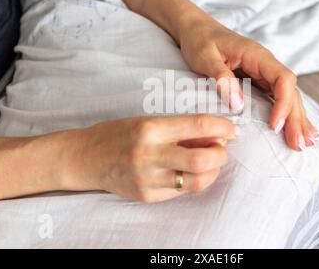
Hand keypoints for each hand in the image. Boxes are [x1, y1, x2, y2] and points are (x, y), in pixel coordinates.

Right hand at [64, 115, 235, 202]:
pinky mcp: (147, 196)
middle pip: (202, 159)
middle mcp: (149, 155)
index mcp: (150, 128)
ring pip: (197, 180)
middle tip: (220, 147)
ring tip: (208, 160)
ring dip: (212, 170)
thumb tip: (216, 135)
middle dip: (221, 153)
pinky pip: (182, 191)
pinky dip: (193, 180)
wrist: (86, 158)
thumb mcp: (148, 122)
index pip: (198, 126)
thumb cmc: (118, 134)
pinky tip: (188, 171)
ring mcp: (148, 179)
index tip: (232, 128)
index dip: (223, 126)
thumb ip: (181, 129)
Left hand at [178, 16, 318, 150]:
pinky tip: (296, 130)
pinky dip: (288, 115)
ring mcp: (264, 74)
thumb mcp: (205, 57)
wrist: (197, 30)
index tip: (275, 126)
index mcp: (257, 56)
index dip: (283, 103)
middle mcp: (266, 65)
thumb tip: (238, 104)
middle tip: (299, 145)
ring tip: (305, 144)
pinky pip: (278, 99)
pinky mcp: (259, 82)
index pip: (282, 79)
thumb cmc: (200, 41)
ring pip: (288, 97)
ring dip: (297, 120)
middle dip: (296, 118)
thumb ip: (221, 78)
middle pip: (290, 92)